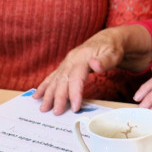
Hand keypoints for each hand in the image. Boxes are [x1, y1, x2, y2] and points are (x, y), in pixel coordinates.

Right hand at [34, 26, 151, 114]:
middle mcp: (71, 59)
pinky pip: (53, 76)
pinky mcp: (65, 65)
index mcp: (83, 57)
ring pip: (55, 80)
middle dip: (58, 97)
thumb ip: (105, 60)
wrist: (108, 39)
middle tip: (56, 113)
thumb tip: (95, 64)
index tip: (75, 107)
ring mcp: (67, 62)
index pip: (76, 77)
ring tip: (43, 108)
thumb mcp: (114, 53)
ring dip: (48, 94)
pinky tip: (37, 95)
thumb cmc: (112, 48)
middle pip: (63, 80)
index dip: (74, 93)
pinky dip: (44, 86)